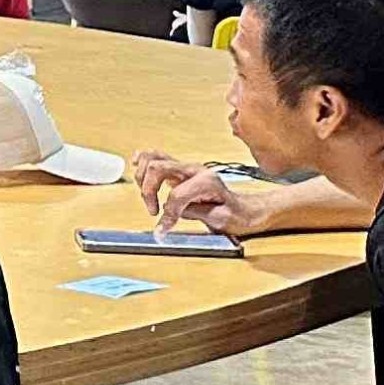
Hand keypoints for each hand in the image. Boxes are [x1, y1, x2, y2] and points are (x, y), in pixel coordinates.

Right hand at [135, 155, 249, 234]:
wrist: (246, 209)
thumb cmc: (236, 215)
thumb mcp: (218, 219)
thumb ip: (190, 215)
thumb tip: (165, 222)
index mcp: (207, 181)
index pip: (176, 194)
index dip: (168, 214)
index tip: (164, 228)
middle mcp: (194, 169)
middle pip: (157, 168)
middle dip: (148, 191)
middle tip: (153, 210)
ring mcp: (186, 167)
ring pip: (153, 158)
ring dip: (143, 177)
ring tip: (147, 195)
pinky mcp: (179, 170)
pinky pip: (156, 156)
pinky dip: (143, 162)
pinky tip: (137, 168)